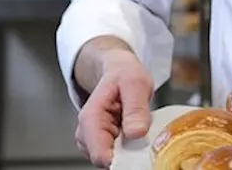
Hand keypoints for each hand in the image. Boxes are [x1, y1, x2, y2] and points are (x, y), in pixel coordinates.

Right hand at [75, 49, 153, 166]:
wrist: (119, 71)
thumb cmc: (124, 75)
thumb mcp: (135, 83)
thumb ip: (136, 108)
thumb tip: (136, 133)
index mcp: (91, 118)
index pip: (100, 154)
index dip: (122, 159)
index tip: (141, 150)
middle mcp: (87, 133)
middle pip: (106, 160)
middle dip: (127, 153)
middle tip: (144, 134)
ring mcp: (94, 140)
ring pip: (112, 159)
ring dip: (129, 150)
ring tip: (138, 127)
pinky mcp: (104, 143)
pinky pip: (118, 155)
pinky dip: (129, 148)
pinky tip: (134, 132)